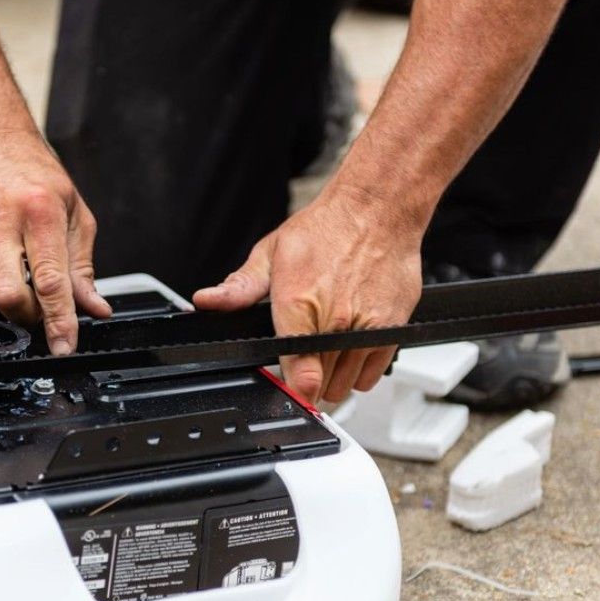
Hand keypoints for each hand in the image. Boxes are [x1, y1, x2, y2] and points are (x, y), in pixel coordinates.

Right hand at [0, 130, 111, 353]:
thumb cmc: (35, 180)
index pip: (50, 280)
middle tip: (35, 305)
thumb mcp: (73, 216)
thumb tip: (94, 309)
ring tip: (10, 280)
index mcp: (39, 209)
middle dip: (25, 314)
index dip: (58, 320)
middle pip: (7, 296)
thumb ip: (81, 268)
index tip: (64, 345)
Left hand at [193, 186, 425, 403]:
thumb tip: (208, 301)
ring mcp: (367, 328)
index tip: (288, 388)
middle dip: (308, 379)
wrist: (377, 210)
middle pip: (320, 385)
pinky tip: (349, 346)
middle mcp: (336, 321)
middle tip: (303, 355)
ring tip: (327, 345)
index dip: (291, 390)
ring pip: (344, 384)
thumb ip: (239, 288)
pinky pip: (370, 375)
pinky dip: (358, 370)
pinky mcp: (391, 331)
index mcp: (300, 304)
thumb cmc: (327, 229)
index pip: (299, 375)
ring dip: (333, 375)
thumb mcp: (271, 253)